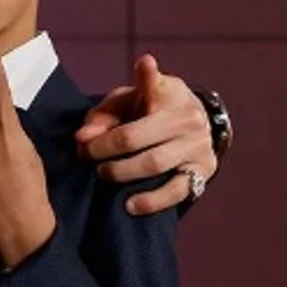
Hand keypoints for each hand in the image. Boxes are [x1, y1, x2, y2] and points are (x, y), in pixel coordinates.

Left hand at [75, 54, 216, 214]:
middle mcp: (187, 118)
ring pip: (154, 165)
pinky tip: (130, 205)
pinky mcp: (204, 171)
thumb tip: (82, 137)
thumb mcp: (128, 99)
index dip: (134, 89)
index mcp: (168, 93)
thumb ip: (104, 113)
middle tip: (84, 155)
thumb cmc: (150, 107)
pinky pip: (177, 191)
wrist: (195, 122)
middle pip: (136, 137)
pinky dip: (152, 200)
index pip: (152, 87)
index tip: (129, 81)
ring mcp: (197, 146)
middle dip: (103, 149)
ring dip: (121, 173)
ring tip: (102, 174)